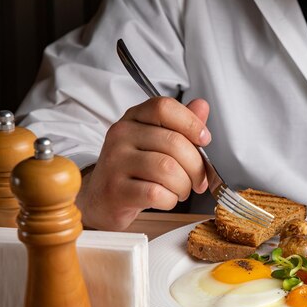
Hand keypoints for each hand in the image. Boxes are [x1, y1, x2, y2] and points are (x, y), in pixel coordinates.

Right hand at [76, 97, 210, 229]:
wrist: (102, 198)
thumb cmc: (134, 169)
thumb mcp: (156, 142)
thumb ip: (180, 125)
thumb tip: (201, 106)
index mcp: (134, 118)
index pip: (164, 107)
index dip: (191, 123)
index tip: (204, 140)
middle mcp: (121, 135)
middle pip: (174, 142)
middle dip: (196, 166)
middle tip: (198, 179)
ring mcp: (116, 162)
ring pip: (168, 169)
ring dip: (184, 185)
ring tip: (181, 190)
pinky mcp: (116, 190)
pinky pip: (157, 193)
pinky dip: (171, 200)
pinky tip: (167, 199)